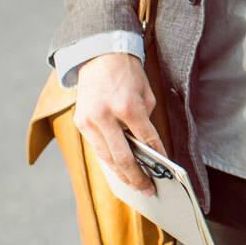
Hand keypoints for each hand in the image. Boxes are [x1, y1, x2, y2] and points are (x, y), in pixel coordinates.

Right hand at [73, 53, 167, 194]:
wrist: (100, 55)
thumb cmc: (128, 73)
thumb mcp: (145, 93)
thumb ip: (145, 120)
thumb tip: (147, 146)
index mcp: (127, 106)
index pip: (146, 139)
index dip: (157, 157)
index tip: (165, 171)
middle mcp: (105, 116)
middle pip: (123, 157)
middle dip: (136, 176)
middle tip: (148, 190)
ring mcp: (90, 121)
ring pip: (106, 157)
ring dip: (121, 174)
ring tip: (134, 185)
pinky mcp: (80, 122)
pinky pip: (96, 148)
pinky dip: (108, 161)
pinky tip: (118, 170)